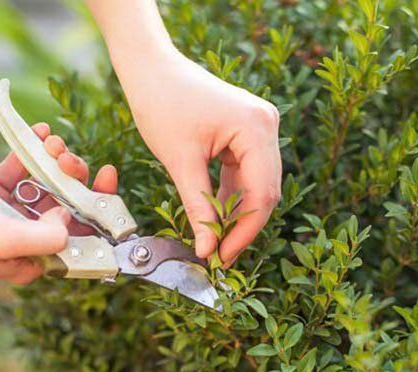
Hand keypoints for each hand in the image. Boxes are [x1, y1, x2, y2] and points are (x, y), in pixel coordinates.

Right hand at [0, 123, 117, 283]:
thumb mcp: (6, 240)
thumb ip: (48, 237)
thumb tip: (69, 220)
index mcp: (31, 262)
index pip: (79, 240)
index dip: (99, 213)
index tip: (107, 183)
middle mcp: (23, 240)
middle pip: (67, 208)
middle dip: (76, 180)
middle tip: (73, 159)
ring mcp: (8, 214)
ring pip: (47, 184)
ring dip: (54, 161)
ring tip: (53, 141)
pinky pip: (21, 168)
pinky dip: (31, 150)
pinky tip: (38, 132)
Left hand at [122, 50, 281, 266]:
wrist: (150, 67)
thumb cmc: (161, 103)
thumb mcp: (180, 161)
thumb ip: (198, 208)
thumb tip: (207, 251)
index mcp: (256, 128)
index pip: (261, 193)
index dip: (244, 232)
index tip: (222, 259)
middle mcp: (267, 125)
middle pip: (265, 191)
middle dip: (242, 226)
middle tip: (219, 257)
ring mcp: (260, 127)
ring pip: (257, 185)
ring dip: (236, 214)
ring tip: (215, 243)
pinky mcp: (248, 132)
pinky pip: (246, 173)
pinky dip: (231, 196)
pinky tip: (215, 219)